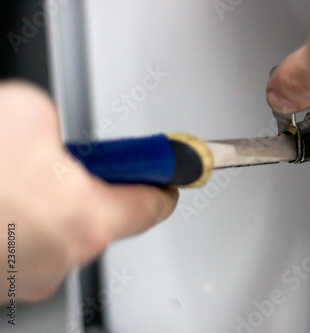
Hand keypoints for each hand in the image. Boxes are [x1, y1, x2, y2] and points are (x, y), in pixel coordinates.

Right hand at [0, 81, 177, 302]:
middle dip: (88, 187)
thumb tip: (48, 134)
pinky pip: (23, 244)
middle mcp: (65, 257)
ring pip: (58, 231)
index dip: (162, 183)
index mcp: (89, 218)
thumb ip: (55, 125)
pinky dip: (16, 222)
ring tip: (12, 181)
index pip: (152, 205)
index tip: (168, 175)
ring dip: (45, 204)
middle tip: (64, 164)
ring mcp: (29, 277)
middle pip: (103, 217)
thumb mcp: (23, 113)